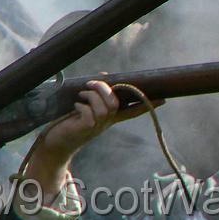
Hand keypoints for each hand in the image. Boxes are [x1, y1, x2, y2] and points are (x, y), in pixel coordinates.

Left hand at [25, 80, 153, 201]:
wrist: (56, 143)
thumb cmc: (70, 122)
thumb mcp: (86, 106)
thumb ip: (95, 93)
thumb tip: (104, 76)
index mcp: (110, 118)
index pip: (133, 111)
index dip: (147, 105)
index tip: (162, 100)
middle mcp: (106, 123)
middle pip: (116, 104)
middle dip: (105, 89)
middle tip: (92, 83)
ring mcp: (96, 127)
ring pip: (105, 108)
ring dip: (93, 95)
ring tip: (82, 93)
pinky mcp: (84, 129)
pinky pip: (90, 115)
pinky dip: (82, 105)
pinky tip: (76, 105)